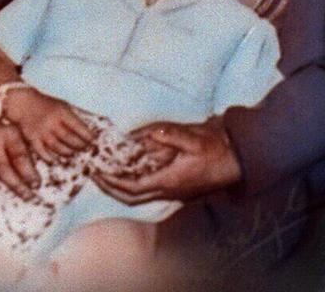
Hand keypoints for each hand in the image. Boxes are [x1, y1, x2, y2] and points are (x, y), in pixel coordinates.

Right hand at [0, 113, 39, 198]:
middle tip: (28, 196)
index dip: (29, 174)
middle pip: (3, 169)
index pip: (19, 157)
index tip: (36, 185)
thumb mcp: (21, 133)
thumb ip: (27, 153)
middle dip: (17, 186)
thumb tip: (35, 181)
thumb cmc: (8, 126)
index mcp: (8, 132)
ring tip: (6, 175)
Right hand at [6, 88, 95, 161]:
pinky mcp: (32, 138)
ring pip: (57, 146)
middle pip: (69, 138)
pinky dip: (49, 158)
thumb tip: (88, 133)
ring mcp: (41, 131)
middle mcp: (51, 122)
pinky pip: (42, 151)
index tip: (93, 140)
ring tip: (72, 153)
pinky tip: (55, 160)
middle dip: (80, 145)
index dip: (88, 135)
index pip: (79, 127)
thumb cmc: (46, 105)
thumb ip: (72, 118)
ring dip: (68, 152)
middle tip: (85, 148)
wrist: (23, 103)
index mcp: (61, 112)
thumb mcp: (62, 106)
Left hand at [94, 120, 240, 204]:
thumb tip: (150, 132)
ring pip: (138, 196)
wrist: (236, 160)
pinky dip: (131, 183)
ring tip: (103, 173)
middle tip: (93, 174)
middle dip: (109, 188)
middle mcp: (168, 190)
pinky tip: (123, 171)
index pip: (132, 188)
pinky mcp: (175, 187)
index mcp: (169, 181)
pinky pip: (147, 190)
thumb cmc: (216, 149)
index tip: (96, 172)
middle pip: (130, 197)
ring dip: (118, 187)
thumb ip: (172, 135)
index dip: (111, 182)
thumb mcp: (195, 139)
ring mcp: (171, 191)